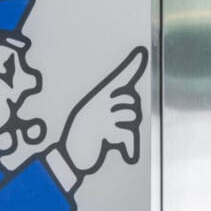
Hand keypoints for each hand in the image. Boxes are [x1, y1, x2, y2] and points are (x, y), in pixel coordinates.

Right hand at [60, 47, 147, 175]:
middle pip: (132, 101)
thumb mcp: (99, 121)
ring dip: (128, 131)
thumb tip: (133, 112)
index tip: (142, 53)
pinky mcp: (104, 128)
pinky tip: (125, 153)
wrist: (69, 157)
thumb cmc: (84, 138)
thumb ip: (115, 113)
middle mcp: (100, 101)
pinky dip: (129, 146)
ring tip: (112, 138)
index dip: (131, 66)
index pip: (118, 79)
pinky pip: (127, 133)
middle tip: (116, 129)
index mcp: (99, 98)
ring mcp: (101, 113)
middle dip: (131, 117)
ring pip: (132, 116)